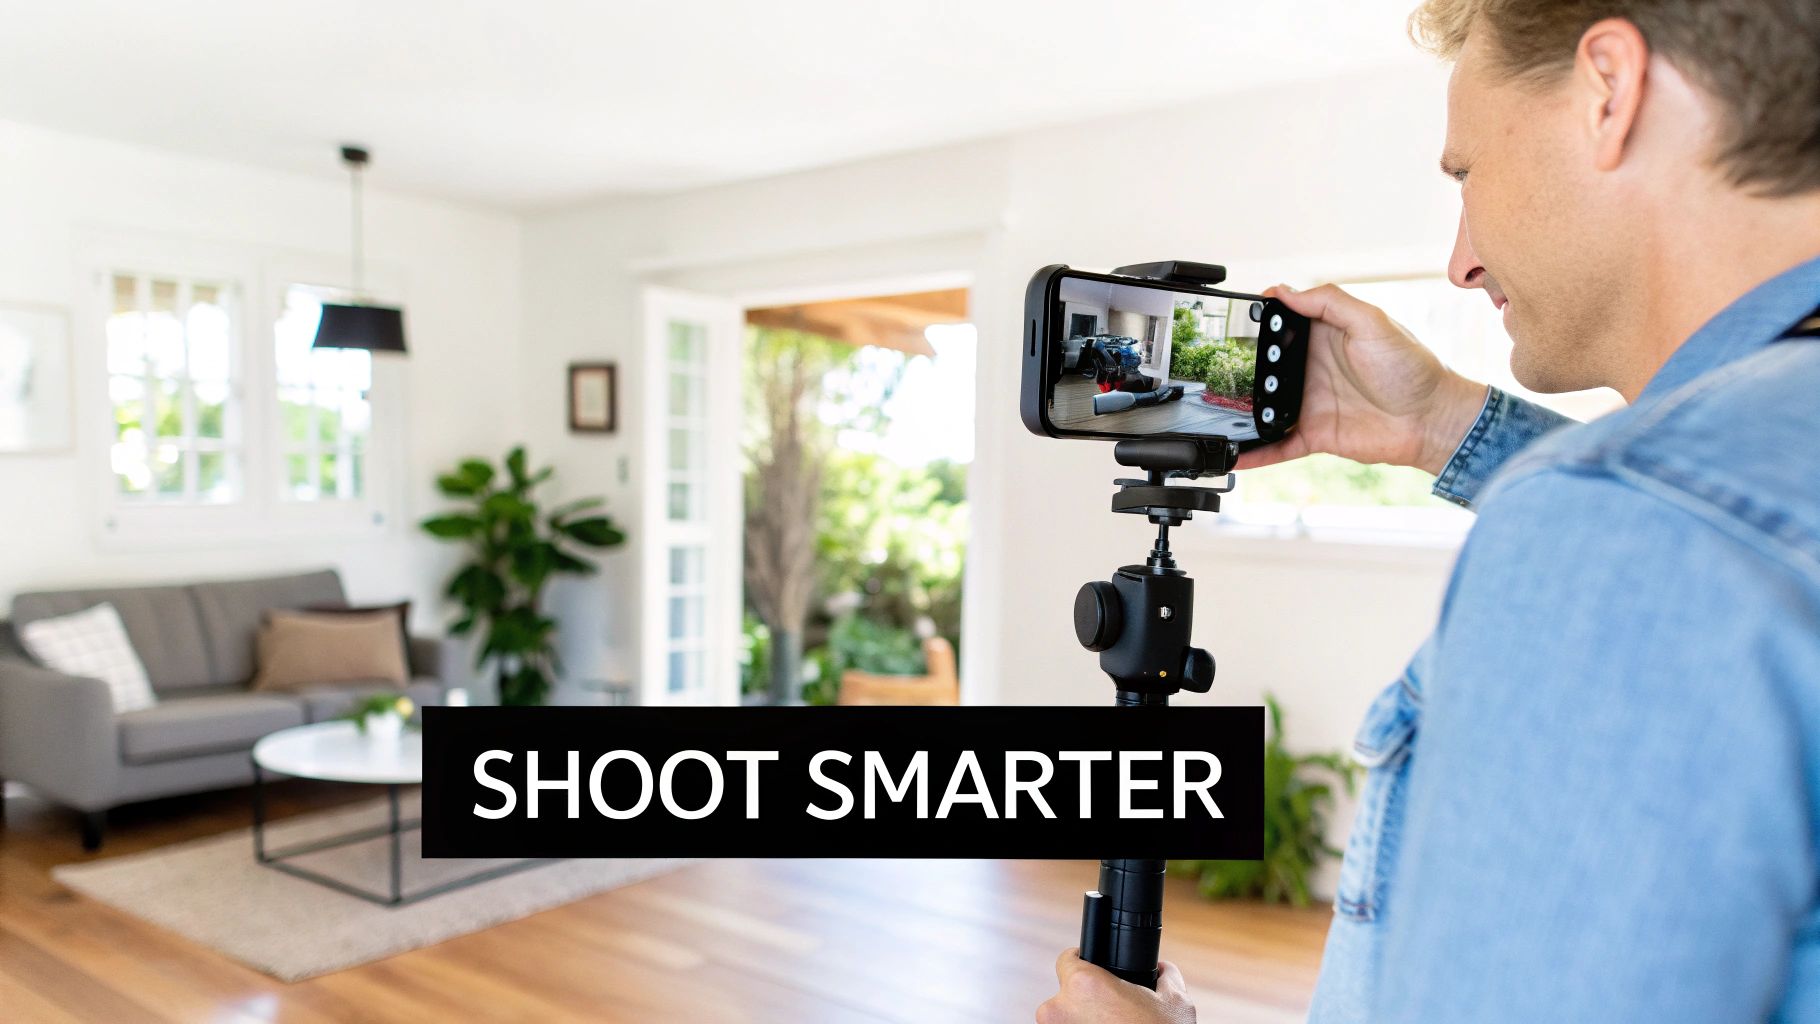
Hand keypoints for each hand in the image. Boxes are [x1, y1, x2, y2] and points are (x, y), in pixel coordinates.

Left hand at [1036, 949, 1196, 1023]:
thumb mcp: (1176, 1003)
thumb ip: (1166, 977)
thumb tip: (1164, 971)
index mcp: (1083, 985)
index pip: (1066, 960)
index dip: (1082, 964)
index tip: (1094, 975)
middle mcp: (1058, 1010)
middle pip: (1064, 995)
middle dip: (1084, 1002)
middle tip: (1111, 1013)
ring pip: (1062, 1021)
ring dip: (1079, 1023)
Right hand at [1236, 284, 1488, 476]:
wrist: (1432, 420)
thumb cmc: (1412, 368)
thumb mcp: (1372, 322)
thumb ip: (1329, 301)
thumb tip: (1284, 291)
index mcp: (1323, 334)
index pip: (1281, 323)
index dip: (1256, 322)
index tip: (1230, 320)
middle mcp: (1310, 367)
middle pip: (1263, 367)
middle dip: (1238, 369)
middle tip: (1211, 370)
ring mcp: (1309, 403)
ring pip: (1263, 407)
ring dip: (1240, 412)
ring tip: (1212, 414)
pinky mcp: (1313, 435)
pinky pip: (1277, 445)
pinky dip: (1256, 452)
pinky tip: (1234, 454)